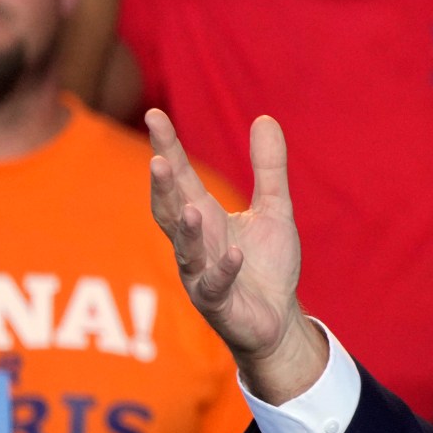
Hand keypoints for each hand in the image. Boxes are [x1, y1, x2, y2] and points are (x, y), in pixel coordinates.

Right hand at [146, 111, 323, 402]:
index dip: (167, 146)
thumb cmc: (266, 265)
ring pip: (186, 251)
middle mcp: (195, 243)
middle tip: (159, 159)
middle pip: (171, 210)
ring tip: (191, 207)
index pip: (180, 177)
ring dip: (186, 231)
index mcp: (204, 217)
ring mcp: (201, 274)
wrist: (277, 319)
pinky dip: (223, 269)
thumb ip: (267, 168)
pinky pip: (215, 286)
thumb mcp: (273, 209)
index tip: (155, 114)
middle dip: (163, 187)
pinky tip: (234, 253)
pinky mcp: (218, 304)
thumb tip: (265, 118)